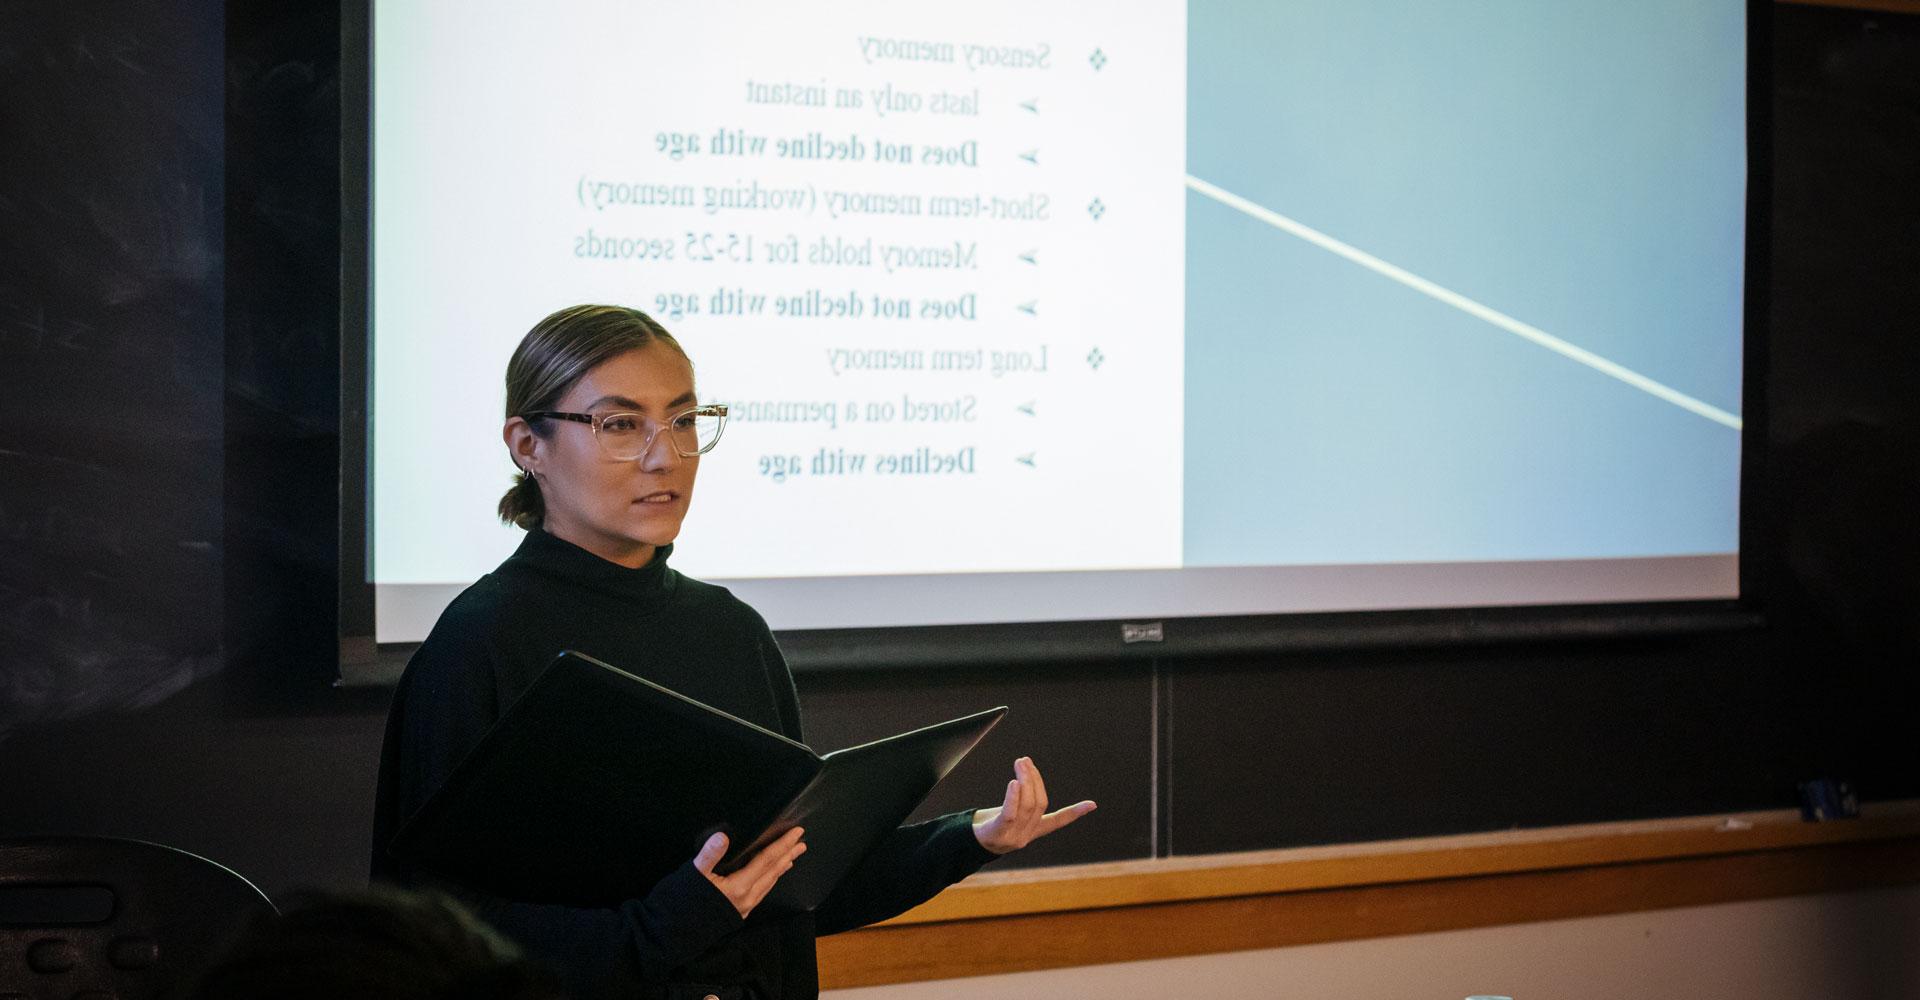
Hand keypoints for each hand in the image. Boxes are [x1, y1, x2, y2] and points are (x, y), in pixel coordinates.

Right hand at [692, 826, 805, 918]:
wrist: (675, 933)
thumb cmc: (684, 902)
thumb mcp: (694, 875)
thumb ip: (709, 855)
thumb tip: (723, 836)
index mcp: (739, 886)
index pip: (767, 860)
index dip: (782, 845)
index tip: (796, 833)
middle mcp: (747, 897)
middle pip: (773, 872)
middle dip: (788, 856)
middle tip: (802, 843)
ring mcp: (744, 907)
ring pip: (768, 884)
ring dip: (781, 869)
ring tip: (791, 858)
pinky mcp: (739, 913)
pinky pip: (761, 892)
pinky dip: (770, 880)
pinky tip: (770, 878)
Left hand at [971, 757, 1095, 854]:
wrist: (968, 843)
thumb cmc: (991, 823)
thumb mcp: (1010, 814)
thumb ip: (1021, 801)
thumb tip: (1026, 776)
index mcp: (1033, 831)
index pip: (1057, 821)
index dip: (1074, 813)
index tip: (1092, 804)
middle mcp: (1026, 836)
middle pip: (1039, 804)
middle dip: (1034, 780)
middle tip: (1025, 761)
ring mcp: (1013, 837)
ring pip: (1026, 806)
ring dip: (1025, 781)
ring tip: (1020, 763)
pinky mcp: (997, 834)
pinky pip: (1009, 813)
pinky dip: (1013, 797)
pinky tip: (1014, 782)